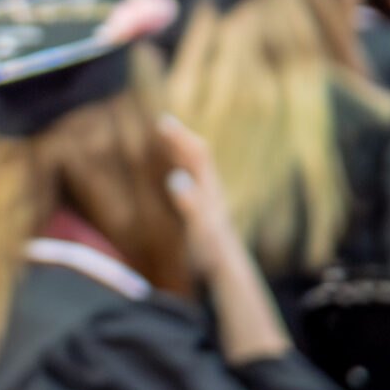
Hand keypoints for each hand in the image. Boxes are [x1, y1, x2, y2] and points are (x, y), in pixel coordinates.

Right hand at [157, 115, 236, 271]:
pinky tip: (172, 177)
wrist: (226, 268)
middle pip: (196, 157)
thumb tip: (176, 177)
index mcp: (208, 189)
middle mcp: (208, 190)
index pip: (196, 153)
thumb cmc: (211, 250)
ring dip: (180, 153)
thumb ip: (190, 202)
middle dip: (180, 139)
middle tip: (163, 122)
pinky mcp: (201, 212)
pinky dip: (179, 172)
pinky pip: (189, 184)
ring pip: (194, 169)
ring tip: (167, 141)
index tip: (164, 121)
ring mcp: (205, 200)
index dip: (181, 136)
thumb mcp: (199, 227)